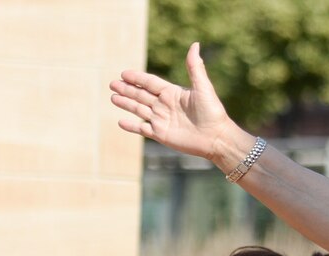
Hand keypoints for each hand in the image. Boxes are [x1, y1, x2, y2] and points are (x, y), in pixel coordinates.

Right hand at [110, 42, 231, 161]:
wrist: (216, 138)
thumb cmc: (212, 112)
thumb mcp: (203, 87)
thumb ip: (195, 67)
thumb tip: (195, 44)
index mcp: (172, 93)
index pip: (150, 83)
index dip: (137, 78)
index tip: (124, 73)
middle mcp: (165, 105)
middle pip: (141, 95)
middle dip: (126, 90)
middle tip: (112, 84)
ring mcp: (162, 120)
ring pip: (139, 109)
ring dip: (125, 104)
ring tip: (112, 98)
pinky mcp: (161, 134)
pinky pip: (143, 129)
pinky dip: (132, 126)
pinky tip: (120, 122)